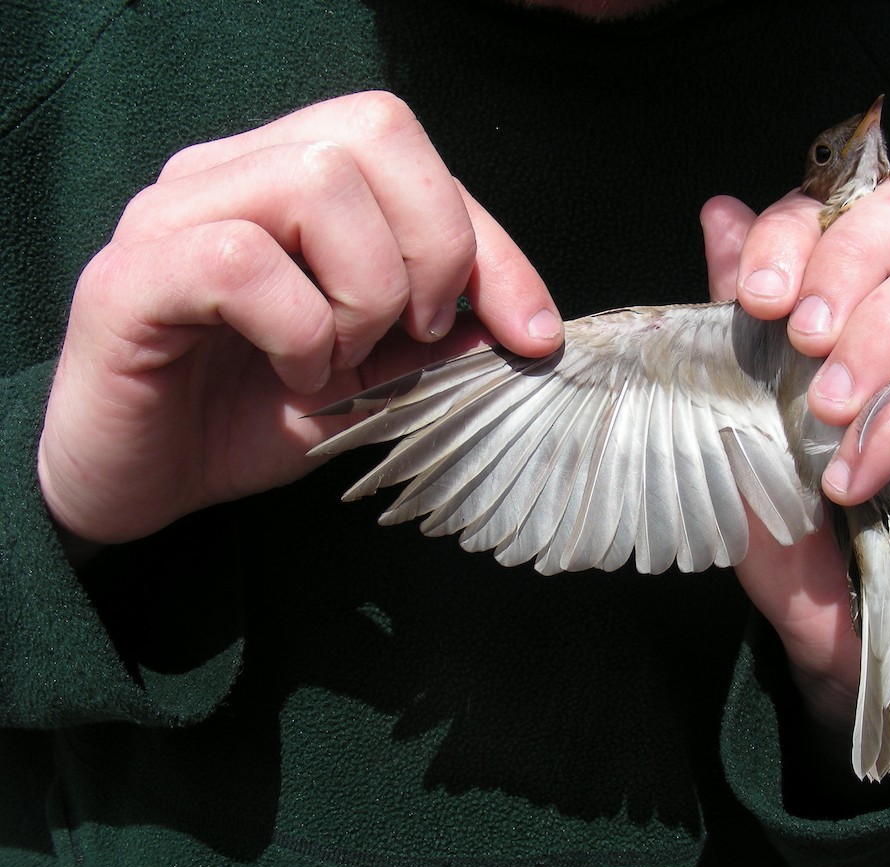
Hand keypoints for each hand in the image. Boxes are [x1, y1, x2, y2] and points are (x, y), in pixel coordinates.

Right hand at [38, 91, 563, 546]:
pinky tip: (294, 376)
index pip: (414, 155)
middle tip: (411, 336)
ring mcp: (172, 215)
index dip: (489, 242)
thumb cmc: (252, 416)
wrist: (143, 483)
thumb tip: (523, 320)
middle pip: (374, 132)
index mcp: (290, 178)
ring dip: (363, 291)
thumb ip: (437, 335)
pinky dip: (297, 328)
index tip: (532, 334)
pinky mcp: (128, 277)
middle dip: (434, 248)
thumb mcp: (376, 375)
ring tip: (339, 359)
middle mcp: (230, 173)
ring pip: (315, 182)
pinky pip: (241, 258)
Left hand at [701, 167, 889, 737]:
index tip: (755, 296)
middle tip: (795, 335)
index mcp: (865, 303)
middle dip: (845, 260)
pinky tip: (855, 477)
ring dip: (875, 336)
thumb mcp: (744, 421)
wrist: (844, 640)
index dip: (802, 226)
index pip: (854, 206)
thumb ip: (740, 320)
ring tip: (823, 412)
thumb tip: (720, 212)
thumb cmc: (796, 536)